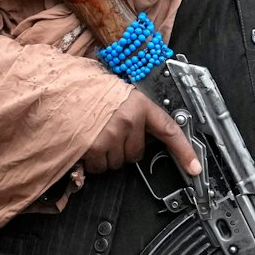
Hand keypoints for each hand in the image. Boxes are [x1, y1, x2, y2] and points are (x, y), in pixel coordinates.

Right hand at [82, 90, 201, 176]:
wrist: (60, 87)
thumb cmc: (86, 90)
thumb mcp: (117, 94)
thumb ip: (134, 113)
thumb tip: (142, 136)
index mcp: (139, 104)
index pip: (169, 130)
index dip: (184, 152)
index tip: (194, 168)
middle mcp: (129, 120)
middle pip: (136, 154)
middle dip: (123, 149)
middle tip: (108, 134)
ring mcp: (111, 134)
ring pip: (117, 163)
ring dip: (107, 156)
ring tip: (95, 137)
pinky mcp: (94, 147)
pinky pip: (99, 167)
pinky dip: (92, 162)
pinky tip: (86, 146)